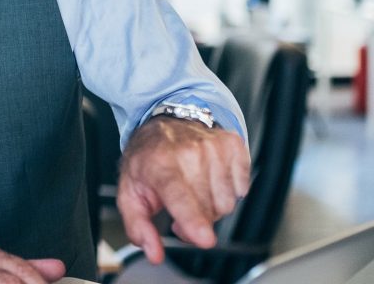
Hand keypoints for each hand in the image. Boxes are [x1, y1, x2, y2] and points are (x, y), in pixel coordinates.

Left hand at [117, 116, 249, 263]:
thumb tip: (153, 252)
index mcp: (159, 164)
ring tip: (195, 190)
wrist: (166, 122)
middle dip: (196, 220)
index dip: (193, 220)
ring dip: (212, 206)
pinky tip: (211, 178)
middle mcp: (189, 152)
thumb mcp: (130, 192)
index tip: (204, 239)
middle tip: (180, 208)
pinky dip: (228, 190)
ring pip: (227, 203)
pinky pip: (242, 189)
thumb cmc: (149, 159)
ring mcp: (214, 146)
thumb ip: (138, 226)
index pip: (179, 196)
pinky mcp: (233, 145)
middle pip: (208, 209)